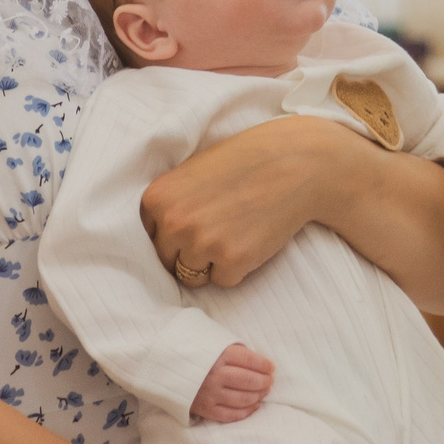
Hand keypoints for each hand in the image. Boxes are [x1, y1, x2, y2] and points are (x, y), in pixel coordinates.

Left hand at [142, 115, 361, 287]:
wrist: (295, 163)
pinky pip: (224, 281)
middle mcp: (173, 223)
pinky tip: (252, 237)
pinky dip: (238, 267)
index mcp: (156, 198)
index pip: (149, 237)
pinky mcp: (232, 261)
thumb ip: (169, 204)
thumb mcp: (192, 173)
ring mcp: (202, 244)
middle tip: (220, 226)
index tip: (199, 217)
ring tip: (235, 231)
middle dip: (189, 252)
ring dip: (212, 263)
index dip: (175, 232)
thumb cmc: (244, 163)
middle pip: (167, 261)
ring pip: (191, 277)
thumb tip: (155, 241)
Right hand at [190, 343, 274, 422]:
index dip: (265, 365)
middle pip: (249, 381)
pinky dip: (246, 412)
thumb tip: (260, 362)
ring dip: (258, 396)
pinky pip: (231, 415)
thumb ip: (236, 350)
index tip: (271, 367)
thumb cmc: (196, 352)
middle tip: (269, 381)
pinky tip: (254, 406)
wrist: (166, 366)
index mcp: (219, 354)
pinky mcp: (205, 408)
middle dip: (265, 381)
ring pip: (243, 399)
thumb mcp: (215, 341)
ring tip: (263, 392)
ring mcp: (209, 393)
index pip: (251, 360)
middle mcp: (215, 374)